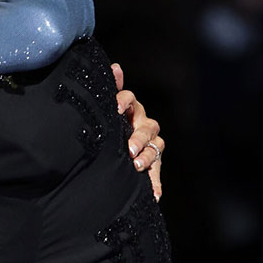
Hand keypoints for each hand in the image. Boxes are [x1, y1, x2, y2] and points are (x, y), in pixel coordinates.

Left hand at [112, 62, 163, 199]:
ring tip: (137, 166)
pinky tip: (156, 196)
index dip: (124, 102)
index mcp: (129, 110)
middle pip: (147, 127)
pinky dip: (156, 185)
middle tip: (129, 149)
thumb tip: (115, 66)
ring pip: (155, 147)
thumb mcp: (106, 111)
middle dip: (139, 137)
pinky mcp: (153, 165)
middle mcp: (143, 125)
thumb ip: (112, 88)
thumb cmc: (108, 128)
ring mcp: (150, 145)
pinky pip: (157, 174)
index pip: (130, 101)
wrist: (109, 155)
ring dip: (147, 156)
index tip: (115, 108)